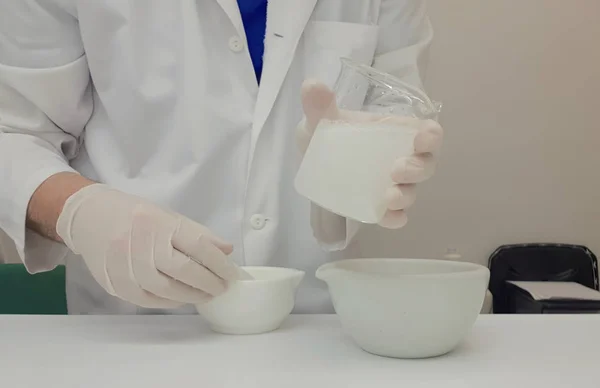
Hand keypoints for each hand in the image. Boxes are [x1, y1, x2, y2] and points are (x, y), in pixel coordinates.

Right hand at [56, 184, 241, 307]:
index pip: (198, 246)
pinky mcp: (114, 283)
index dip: (219, 263)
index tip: (232, 274)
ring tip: (206, 295)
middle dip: (209, 283)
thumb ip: (198, 234)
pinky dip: (168, 302)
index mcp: (159, 223)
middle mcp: (141, 243)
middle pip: (184, 270)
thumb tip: (227, 251)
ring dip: (191, 296)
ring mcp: (125, 265)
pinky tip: (181, 298)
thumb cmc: (135, 215)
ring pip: (166, 290)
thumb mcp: (168, 216)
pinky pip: (147, 300)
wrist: (89, 217)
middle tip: (222, 288)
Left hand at [296, 79, 443, 228]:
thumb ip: (318, 105)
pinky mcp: (380, 206)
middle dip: (418, 168)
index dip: (432, 136)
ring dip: (406, 195)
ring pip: (412, 191)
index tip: (421, 138)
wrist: (310, 163)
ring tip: (389, 197)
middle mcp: (402, 157)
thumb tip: (312, 85)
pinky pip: (395, 215)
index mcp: (396, 132)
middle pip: (426, 164)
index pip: (428, 133)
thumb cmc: (325, 135)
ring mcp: (393, 184)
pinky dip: (395, 218)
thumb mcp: (321, 119)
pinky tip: (387, 217)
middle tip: (396, 169)